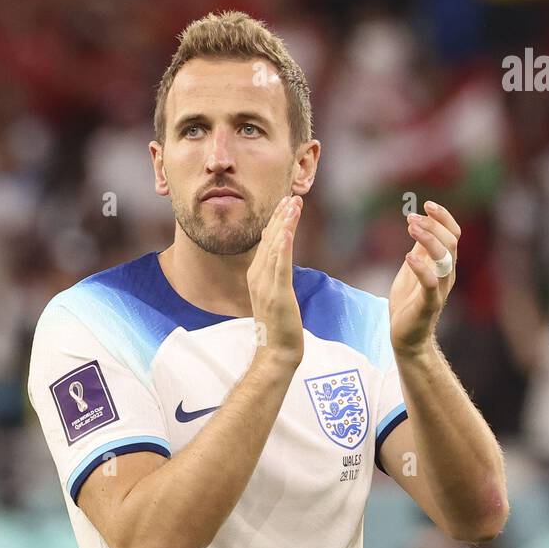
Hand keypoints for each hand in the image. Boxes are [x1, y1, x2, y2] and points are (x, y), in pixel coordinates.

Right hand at [247, 195, 303, 365]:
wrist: (275, 352)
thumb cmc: (278, 327)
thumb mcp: (274, 295)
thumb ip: (275, 276)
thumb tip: (279, 259)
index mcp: (256, 275)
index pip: (267, 242)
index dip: (276, 221)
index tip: (285, 202)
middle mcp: (258, 276)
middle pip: (270, 240)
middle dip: (281, 217)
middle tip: (291, 196)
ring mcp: (266, 285)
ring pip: (275, 248)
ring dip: (283, 224)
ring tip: (292, 205)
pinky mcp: (277, 294)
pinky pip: (280, 267)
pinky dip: (282, 248)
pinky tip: (286, 231)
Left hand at [389, 200, 459, 355]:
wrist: (406, 337)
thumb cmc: (409, 303)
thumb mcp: (413, 269)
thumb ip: (419, 249)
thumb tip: (420, 223)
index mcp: (444, 264)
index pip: (453, 234)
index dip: (443, 217)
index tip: (426, 204)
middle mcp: (447, 275)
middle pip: (451, 242)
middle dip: (433, 226)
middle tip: (411, 218)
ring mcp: (440, 290)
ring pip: (445, 259)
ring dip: (428, 240)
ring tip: (410, 228)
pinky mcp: (429, 304)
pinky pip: (431, 283)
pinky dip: (421, 268)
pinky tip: (408, 257)